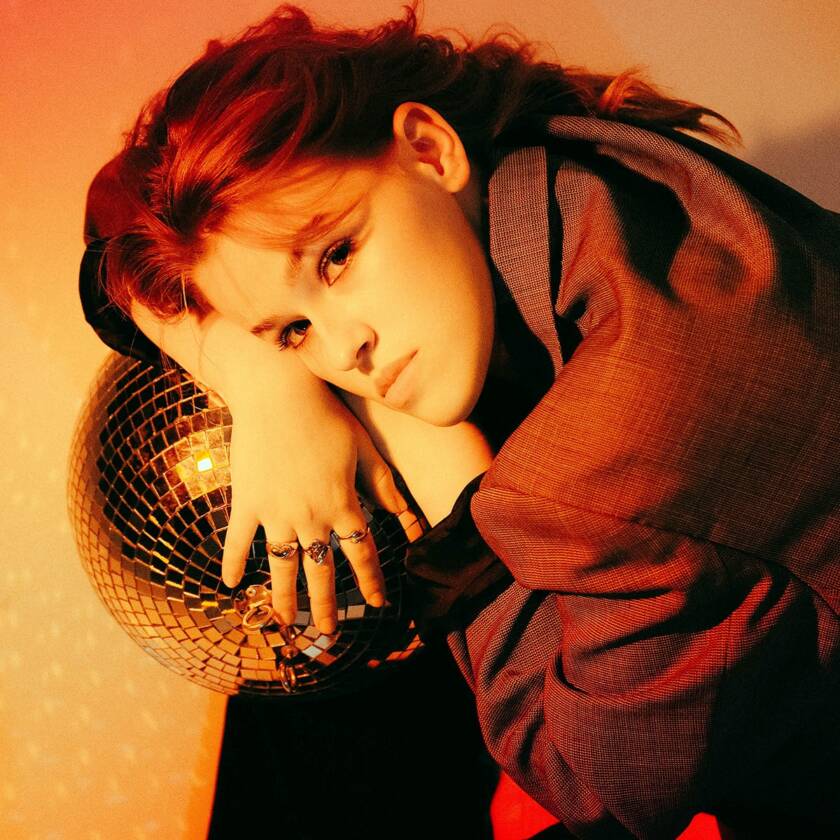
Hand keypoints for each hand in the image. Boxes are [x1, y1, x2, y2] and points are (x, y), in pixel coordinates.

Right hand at [221, 378, 407, 633]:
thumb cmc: (329, 417)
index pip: (361, 554)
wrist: (281, 394)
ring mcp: (275, 512)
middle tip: (329, 633)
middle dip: (327, 606)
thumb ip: (383, 486)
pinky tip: (231, 584)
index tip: (378, 603)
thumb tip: (407, 515)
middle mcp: (310, 517)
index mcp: (342, 505)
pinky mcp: (247, 501)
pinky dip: (233, 562)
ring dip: (283, 598)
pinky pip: (238, 540)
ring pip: (281, 566)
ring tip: (285, 623)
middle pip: (321, 572)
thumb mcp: (364, 450)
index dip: (371, 581)